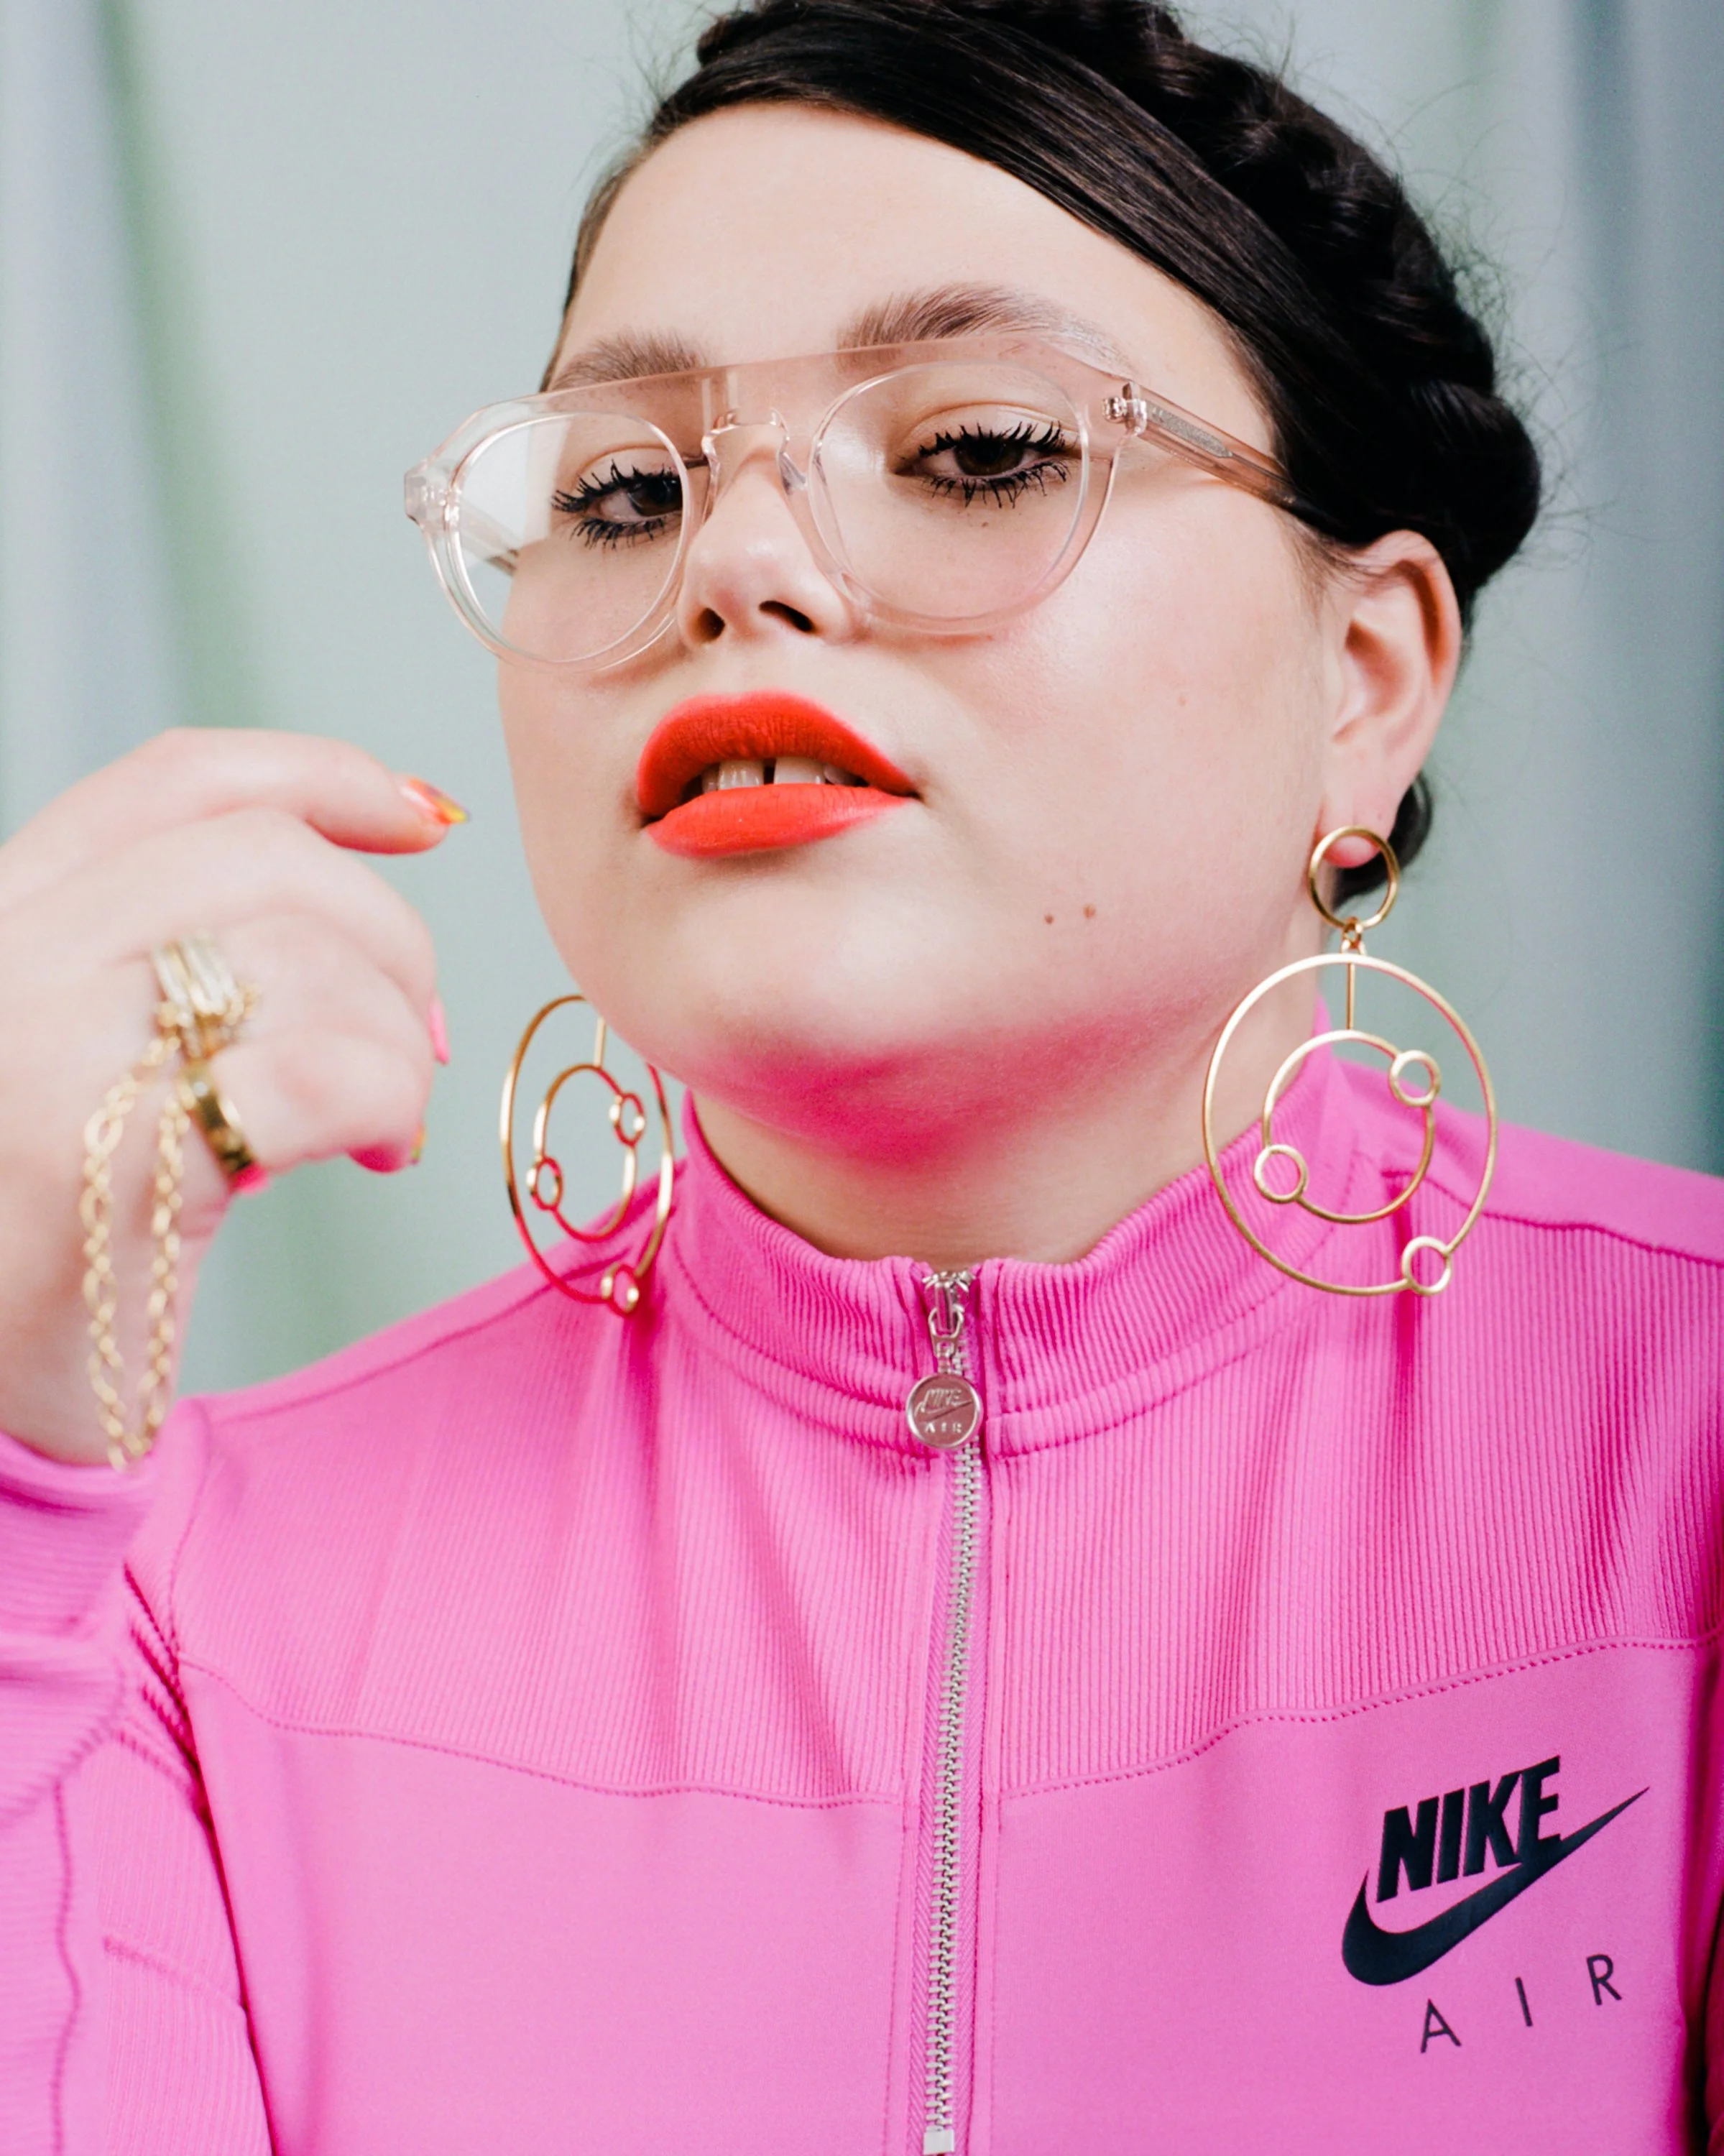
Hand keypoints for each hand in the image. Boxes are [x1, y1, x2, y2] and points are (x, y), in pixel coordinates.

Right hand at [0, 729, 461, 1464]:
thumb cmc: (55, 1235)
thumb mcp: (89, 1051)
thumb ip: (174, 953)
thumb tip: (365, 889)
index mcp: (3, 916)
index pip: (178, 777)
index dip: (324, 775)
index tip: (423, 819)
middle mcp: (8, 960)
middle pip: (270, 857)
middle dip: (391, 935)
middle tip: (420, 1030)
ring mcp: (43, 1052)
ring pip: (310, 958)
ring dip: (399, 1039)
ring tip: (386, 1118)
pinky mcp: (102, 1162)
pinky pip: (322, 1071)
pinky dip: (390, 1101)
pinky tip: (380, 1151)